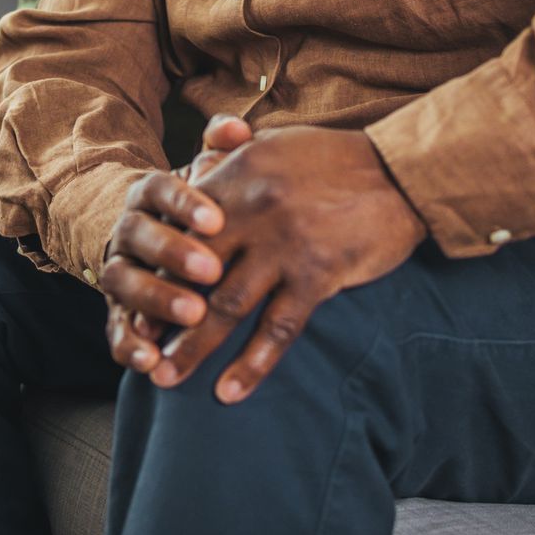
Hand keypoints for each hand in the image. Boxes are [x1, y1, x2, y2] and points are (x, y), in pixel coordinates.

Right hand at [101, 115, 251, 373]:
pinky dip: (129, 346)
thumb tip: (236, 127)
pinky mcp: (115, 310)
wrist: (148, 236)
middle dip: (172, 253)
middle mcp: (125, 229)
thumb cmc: (196, 207)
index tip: (217, 220)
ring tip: (193, 315)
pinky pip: (115, 328)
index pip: (160, 189)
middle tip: (212, 272)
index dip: (184, 204)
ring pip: (123, 282)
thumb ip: (221, 151)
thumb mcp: (208, 176)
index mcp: (148, 193)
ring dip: (155, 298)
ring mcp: (117, 270)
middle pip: (138, 236)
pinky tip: (152, 361)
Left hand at [153, 126, 427, 403]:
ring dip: (193, 348)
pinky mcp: (318, 275)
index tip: (133, 300)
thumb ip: (230, 156)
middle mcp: (253, 210)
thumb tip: (193, 172)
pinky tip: (230, 391)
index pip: (179, 228)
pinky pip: (278, 328)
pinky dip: (252, 364)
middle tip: (138, 349)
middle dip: (159, 315)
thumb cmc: (335, 159)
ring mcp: (285, 245)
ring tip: (167, 379)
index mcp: (237, 175)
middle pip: (191, 273)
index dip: (152, 267)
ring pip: (226, 307)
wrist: (401, 172)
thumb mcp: (274, 142)